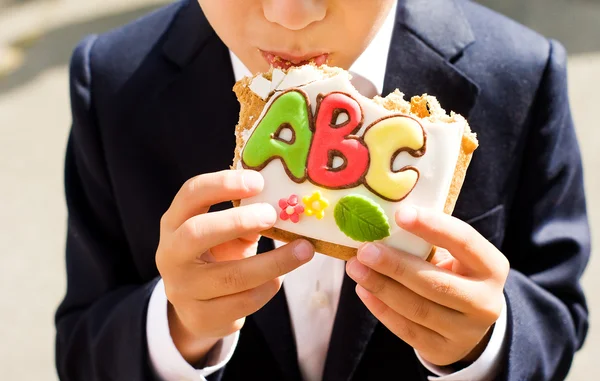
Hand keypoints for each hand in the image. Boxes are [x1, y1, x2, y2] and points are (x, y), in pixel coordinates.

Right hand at [156, 170, 313, 363]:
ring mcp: (183, 289)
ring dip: (274, 261)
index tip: (258, 182)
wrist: (197, 308)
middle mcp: (170, 254)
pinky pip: (243, 302)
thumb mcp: (224, 233)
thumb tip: (282, 205)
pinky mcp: (201, 317)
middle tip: (273, 214)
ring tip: (304, 249)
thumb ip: (244, 218)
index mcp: (174, 222)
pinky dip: (268, 287)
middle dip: (238, 220)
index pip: (191, 194)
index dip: (223, 184)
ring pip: (231, 276)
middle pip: (197, 232)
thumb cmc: (216, 256)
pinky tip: (279, 277)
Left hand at [346, 205, 508, 365]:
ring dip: (381, 286)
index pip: (464, 241)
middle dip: (396, 265)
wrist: (468, 323)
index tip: (400, 214)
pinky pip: (407, 330)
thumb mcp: (453, 256)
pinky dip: (381, 309)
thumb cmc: (453, 274)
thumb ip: (426, 243)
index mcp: (492, 267)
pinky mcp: (443, 351)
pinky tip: (363, 290)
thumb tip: (380, 224)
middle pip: (437, 283)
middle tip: (365, 250)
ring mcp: (466, 331)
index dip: (433, 227)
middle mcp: (486, 302)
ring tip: (356, 268)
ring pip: (418, 308)